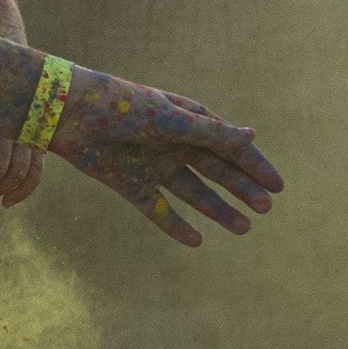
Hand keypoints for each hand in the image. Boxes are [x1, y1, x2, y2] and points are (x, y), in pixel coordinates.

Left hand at [52, 72, 282, 245]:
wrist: (69, 115)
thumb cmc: (124, 107)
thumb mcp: (172, 121)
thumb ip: (211, 134)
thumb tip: (253, 135)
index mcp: (189, 122)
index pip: (230, 147)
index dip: (255, 166)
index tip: (278, 186)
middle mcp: (176, 145)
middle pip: (217, 172)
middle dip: (242, 190)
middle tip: (265, 209)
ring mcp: (155, 167)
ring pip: (194, 194)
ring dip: (218, 210)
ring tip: (243, 229)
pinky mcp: (132, 186)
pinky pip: (160, 211)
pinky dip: (176, 226)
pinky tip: (197, 241)